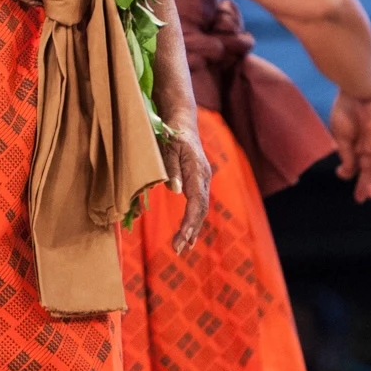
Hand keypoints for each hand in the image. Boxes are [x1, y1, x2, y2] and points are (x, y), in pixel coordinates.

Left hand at [160, 120, 210, 253]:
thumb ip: (171, 168)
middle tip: (178, 248)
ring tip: (183, 247)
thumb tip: (175, 191)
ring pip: (201, 209)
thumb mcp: (167, 147)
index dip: (190, 222)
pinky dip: (193, 220)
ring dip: (192, 229)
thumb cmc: (171, 133)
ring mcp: (202, 180)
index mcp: (197, 170)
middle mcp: (203, 177)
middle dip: (190, 230)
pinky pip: (198, 204)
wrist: (182, 121)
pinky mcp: (198, 182)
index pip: (197, 202)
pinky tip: (188, 235)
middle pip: (201, 209)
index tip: (181, 238)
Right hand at [330, 92, 370, 202]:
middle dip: (363, 184)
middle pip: (367, 169)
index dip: (349, 173)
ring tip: (368, 195)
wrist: (357, 93)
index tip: (339, 175)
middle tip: (359, 199)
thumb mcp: (341, 137)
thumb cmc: (346, 111)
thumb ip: (346, 155)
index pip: (354, 163)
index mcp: (354, 142)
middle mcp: (367, 145)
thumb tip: (348, 172)